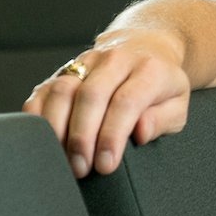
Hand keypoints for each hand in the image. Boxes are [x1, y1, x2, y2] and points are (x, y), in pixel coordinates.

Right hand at [22, 27, 191, 177]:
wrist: (145, 47)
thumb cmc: (161, 84)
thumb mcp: (178, 104)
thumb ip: (162, 119)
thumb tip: (140, 132)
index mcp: (148, 69)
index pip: (126, 102)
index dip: (112, 136)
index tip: (106, 165)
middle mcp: (115, 60)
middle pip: (90, 96)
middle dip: (82, 138)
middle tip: (81, 168)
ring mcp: (86, 62)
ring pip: (62, 90)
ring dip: (57, 129)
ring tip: (63, 159)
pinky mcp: (63, 70)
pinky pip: (43, 91)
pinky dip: (38, 117)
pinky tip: (44, 140)